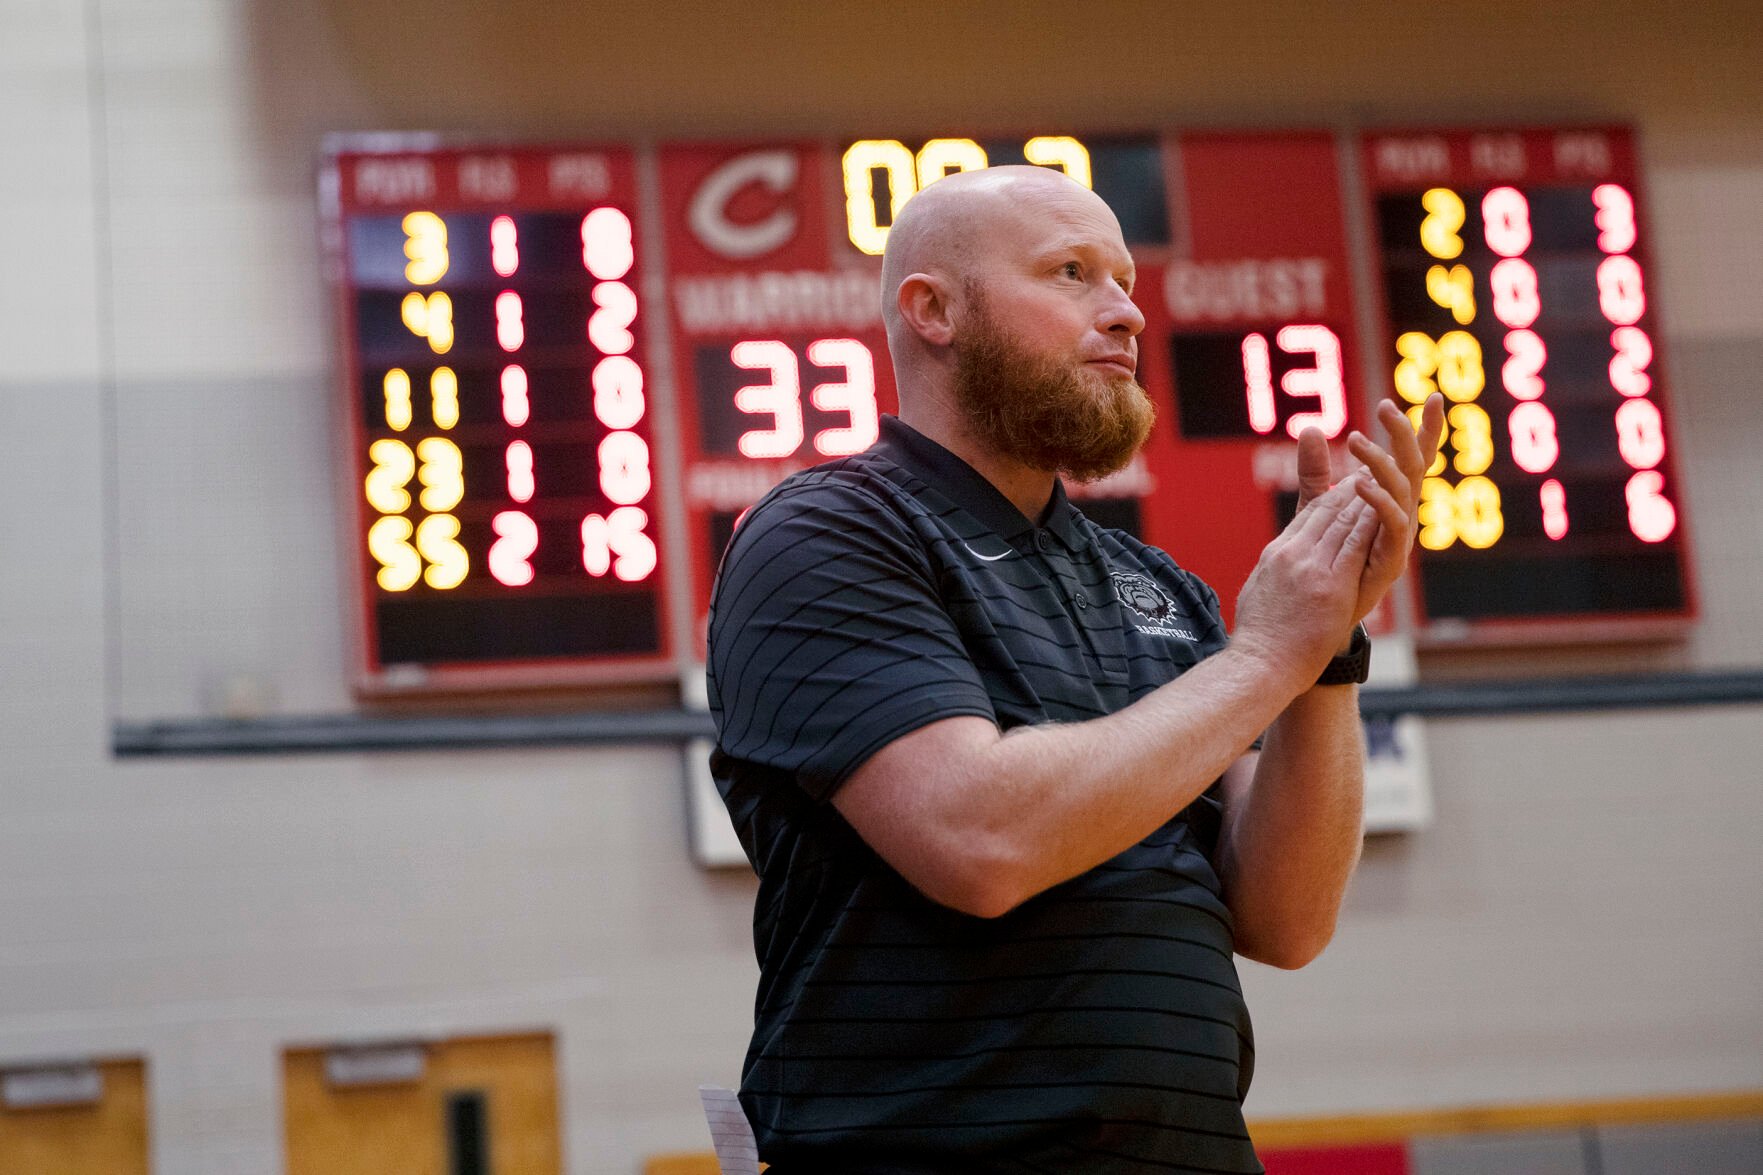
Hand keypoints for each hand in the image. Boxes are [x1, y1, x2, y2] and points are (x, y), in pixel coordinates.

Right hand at [1232, 476, 1382, 685]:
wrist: (1259, 665)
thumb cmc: (1259, 639)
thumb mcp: (1257, 591)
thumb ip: (1272, 571)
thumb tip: (1275, 565)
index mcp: (1275, 555)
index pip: (1308, 516)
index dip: (1332, 496)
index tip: (1349, 485)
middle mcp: (1292, 554)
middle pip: (1327, 511)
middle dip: (1353, 490)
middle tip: (1376, 470)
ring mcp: (1310, 568)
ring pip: (1344, 521)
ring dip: (1367, 499)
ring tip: (1388, 481)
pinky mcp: (1330, 585)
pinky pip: (1356, 544)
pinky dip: (1372, 522)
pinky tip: (1388, 508)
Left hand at [1293, 394, 1445, 622]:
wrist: (1316, 619)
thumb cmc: (1322, 564)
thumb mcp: (1316, 509)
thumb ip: (1316, 472)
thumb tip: (1313, 428)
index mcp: (1391, 501)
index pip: (1412, 459)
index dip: (1425, 430)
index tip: (1432, 396)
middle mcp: (1401, 516)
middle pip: (1414, 467)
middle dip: (1406, 434)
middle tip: (1385, 406)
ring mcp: (1398, 539)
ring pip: (1403, 490)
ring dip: (1381, 462)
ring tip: (1357, 441)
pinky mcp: (1389, 560)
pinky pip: (1391, 523)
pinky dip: (1378, 500)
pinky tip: (1358, 483)